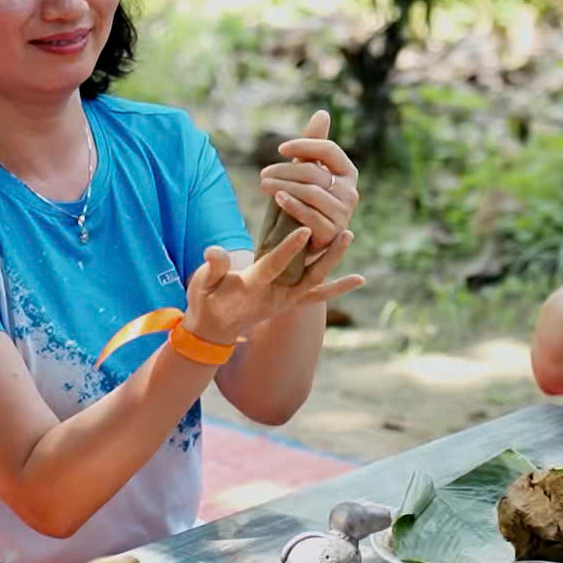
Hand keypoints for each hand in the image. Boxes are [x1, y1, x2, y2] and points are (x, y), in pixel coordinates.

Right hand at [184, 227, 364, 345]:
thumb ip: (213, 267)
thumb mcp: (202, 283)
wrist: (214, 332)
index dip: (289, 248)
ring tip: (349, 237)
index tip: (306, 230)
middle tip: (345, 233)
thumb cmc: (206, 301)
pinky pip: (318, 295)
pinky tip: (359, 278)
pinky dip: (337, 287)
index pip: (274, 265)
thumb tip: (215, 251)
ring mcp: (286, 301)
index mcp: (254, 287)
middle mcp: (276, 296)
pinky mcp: (290, 303)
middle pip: (308, 274)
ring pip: (316, 281)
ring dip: (335, 261)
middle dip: (328, 254)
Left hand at [259, 110, 359, 251]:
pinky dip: (292, 204)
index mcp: (348, 172)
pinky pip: (310, 214)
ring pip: (310, 192)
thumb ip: (314, 144)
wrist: (301, 239)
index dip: (304, 146)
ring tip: (263, 184)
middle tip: (263, 173)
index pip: (328, 150)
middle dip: (286, 171)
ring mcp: (344, 214)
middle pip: (315, 172)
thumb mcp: (307, 171)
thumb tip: (322, 113)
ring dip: (283, 186)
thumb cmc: (304, 200)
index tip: (280, 148)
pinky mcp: (332, 233)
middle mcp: (351, 192)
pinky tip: (277, 198)